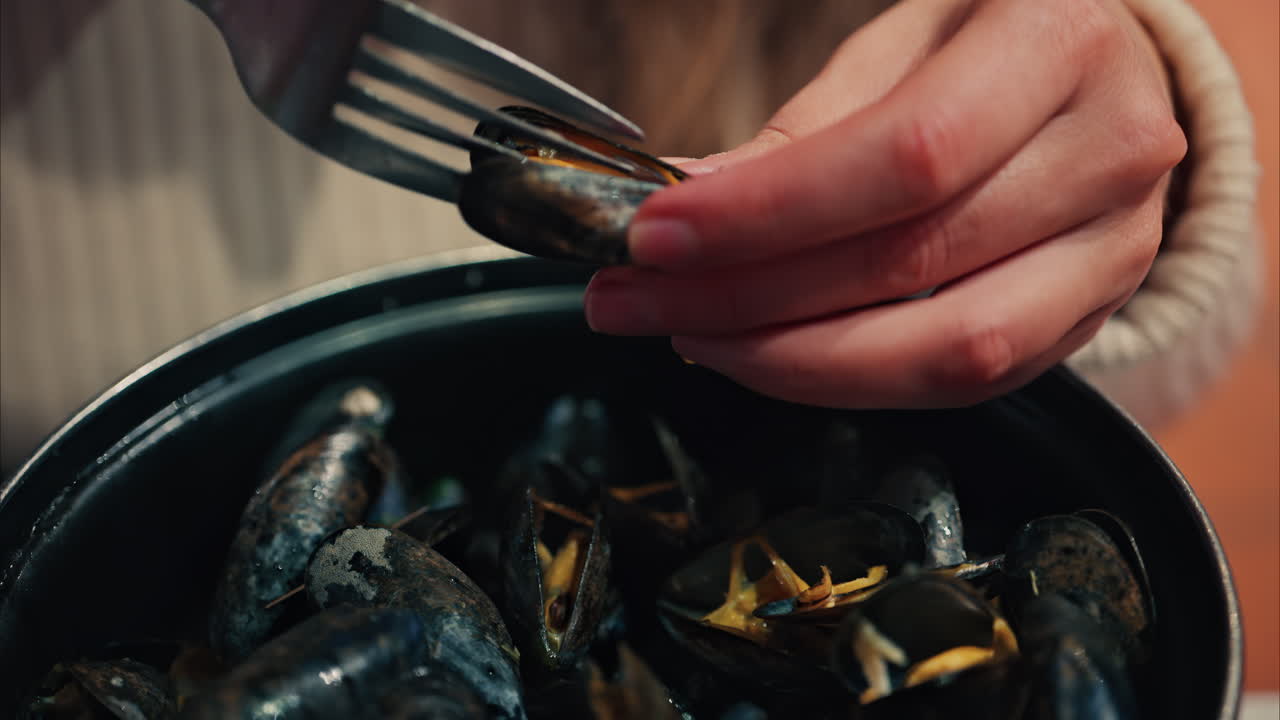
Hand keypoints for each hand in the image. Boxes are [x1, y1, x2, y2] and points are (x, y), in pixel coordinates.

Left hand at [584, 0, 1184, 407]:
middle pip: (910, 264)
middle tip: (639, 301)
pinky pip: (966, 384)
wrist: (1104, 78)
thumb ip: (805, 130)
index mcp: (1058, 42)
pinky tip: (774, 356)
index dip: (767, 214)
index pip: (902, 158)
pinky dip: (854, 383)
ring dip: (794, 361)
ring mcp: (1117, 247)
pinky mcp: (1093, 317)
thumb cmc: (990, 42)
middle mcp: (1111, 150)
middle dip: (747, 300)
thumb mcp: (900, 42)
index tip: (657, 237)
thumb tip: (693, 203)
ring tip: (696, 337)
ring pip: (944, 350)